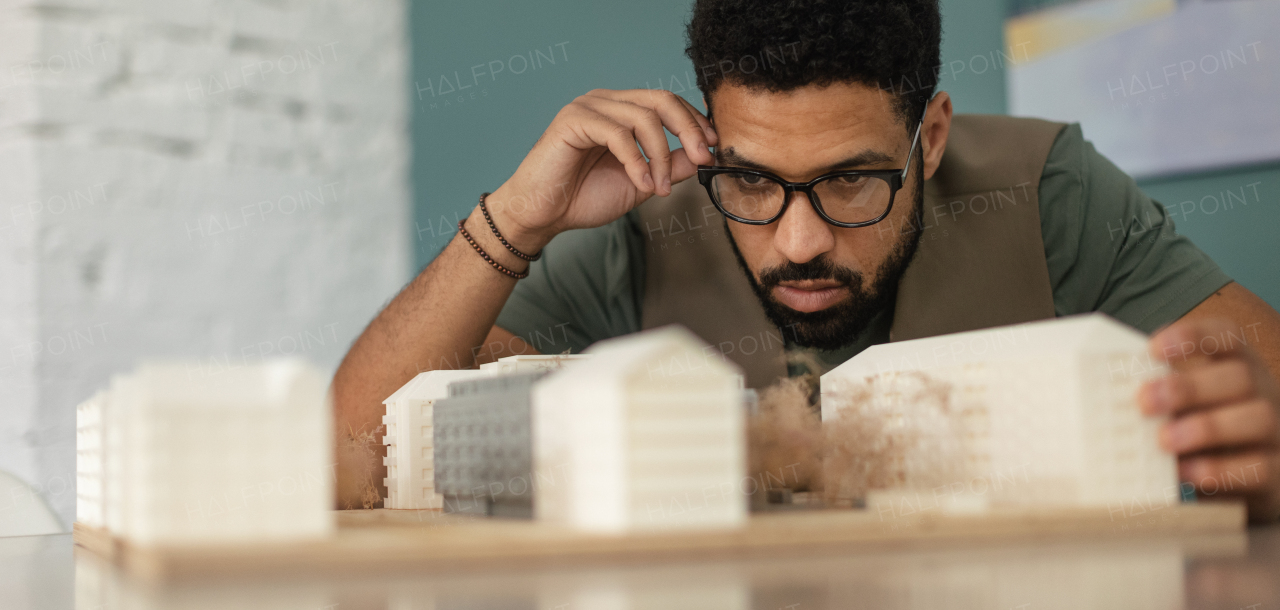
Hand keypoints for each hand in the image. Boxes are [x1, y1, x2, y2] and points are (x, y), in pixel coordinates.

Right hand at [484, 89, 717, 252]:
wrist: (542, 215)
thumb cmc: (583, 198)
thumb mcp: (641, 183)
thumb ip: (670, 166)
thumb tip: (703, 155)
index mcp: (621, 111)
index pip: (667, 102)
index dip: (694, 122)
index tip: (713, 148)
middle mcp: (606, 102)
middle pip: (661, 99)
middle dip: (689, 129)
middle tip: (703, 158)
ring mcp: (588, 107)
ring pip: (643, 117)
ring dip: (661, 156)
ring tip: (659, 188)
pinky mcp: (573, 120)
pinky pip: (618, 133)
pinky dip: (636, 161)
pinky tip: (641, 183)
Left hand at [1139, 318, 1279, 521]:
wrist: (1246, 483)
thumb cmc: (1203, 435)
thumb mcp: (1186, 407)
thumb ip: (1160, 395)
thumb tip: (1105, 393)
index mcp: (1238, 367)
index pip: (1227, 337)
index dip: (1193, 336)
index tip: (1152, 348)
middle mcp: (1264, 394)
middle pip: (1239, 377)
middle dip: (1189, 387)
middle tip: (1144, 401)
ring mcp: (1276, 432)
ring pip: (1256, 418)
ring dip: (1206, 427)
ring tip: (1164, 440)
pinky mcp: (1277, 472)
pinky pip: (1259, 467)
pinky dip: (1220, 469)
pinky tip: (1187, 473)